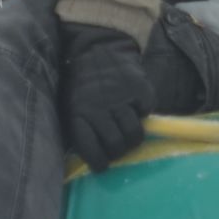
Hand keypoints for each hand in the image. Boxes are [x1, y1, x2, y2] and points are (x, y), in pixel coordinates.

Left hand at [57, 20, 151, 171]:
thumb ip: (82, 130)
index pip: (91, 149)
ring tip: (130, 134)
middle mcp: (98, 108)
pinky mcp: (138, 88)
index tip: (103, 165)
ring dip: (133, 138)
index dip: (99, 162)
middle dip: (119, 152)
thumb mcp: (72, 108)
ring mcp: (119, 98)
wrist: (96, 53)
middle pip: (116, 144)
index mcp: (78, 115)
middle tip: (119, 148)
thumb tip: (96, 160)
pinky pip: (146, 112)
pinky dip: (143, 113)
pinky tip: (136, 108)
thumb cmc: (83, 89)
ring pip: (134, 133)